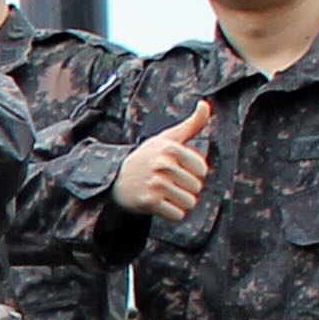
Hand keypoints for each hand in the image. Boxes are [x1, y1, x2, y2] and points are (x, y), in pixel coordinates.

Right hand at [113, 100, 217, 219]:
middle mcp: (161, 164)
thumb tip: (204, 104)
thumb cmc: (148, 158)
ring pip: (188, 202)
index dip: (193, 174)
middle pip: (196, 187)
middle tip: (168, 184)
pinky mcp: (147, 201)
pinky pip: (177, 215)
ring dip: (179, 203)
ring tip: (164, 195)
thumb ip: (191, 124)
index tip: (178, 171)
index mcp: (169, 148)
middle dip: (185, 190)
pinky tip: (159, 205)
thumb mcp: (167, 139)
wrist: (114, 179)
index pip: (201, 170)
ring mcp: (153, 183)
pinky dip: (171, 214)